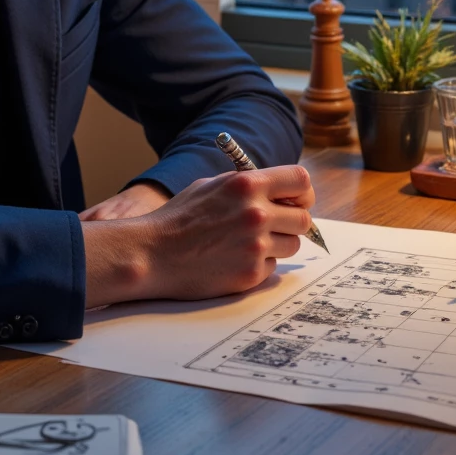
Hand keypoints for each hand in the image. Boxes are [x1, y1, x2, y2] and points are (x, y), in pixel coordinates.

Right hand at [81, 164, 315, 307]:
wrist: (152, 253)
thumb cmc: (178, 218)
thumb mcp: (211, 186)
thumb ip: (247, 186)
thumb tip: (279, 192)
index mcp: (247, 184)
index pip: (301, 181)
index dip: (301, 191)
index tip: (296, 199)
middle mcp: (256, 213)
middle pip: (304, 218)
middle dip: (292, 221)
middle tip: (276, 225)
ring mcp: (255, 246)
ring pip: (291, 244)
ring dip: (277, 243)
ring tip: (248, 242)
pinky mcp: (250, 273)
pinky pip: (272, 267)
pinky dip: (259, 264)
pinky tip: (233, 259)